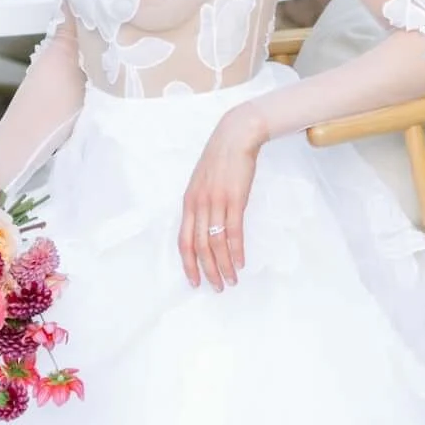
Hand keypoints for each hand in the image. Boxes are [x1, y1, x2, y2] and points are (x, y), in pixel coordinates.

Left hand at [179, 104, 263, 290]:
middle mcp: (199, 204)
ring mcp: (216, 202)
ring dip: (224, 265)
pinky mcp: (235, 199)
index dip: (188, 263)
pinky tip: (240, 263)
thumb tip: (202, 229)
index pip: (184, 240)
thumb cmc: (220, 161)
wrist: (235, 137)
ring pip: (216, 242)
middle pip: (199, 246)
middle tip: (217, 287)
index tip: (194, 281)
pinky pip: (233, 231)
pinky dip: (236, 250)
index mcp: (189, 202)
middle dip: (207, 270)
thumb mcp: (202, 183)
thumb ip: (200, 205)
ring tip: (231, 280)